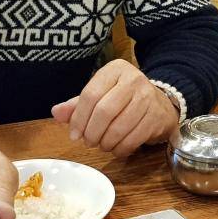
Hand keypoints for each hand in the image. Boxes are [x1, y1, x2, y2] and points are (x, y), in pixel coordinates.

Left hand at [50, 59, 178, 156]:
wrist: (161, 104)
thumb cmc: (123, 99)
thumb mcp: (100, 95)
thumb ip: (77, 104)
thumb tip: (56, 112)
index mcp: (115, 69)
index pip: (90, 95)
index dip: (78, 119)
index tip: (74, 134)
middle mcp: (133, 79)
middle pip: (104, 111)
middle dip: (92, 133)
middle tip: (88, 142)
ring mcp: (148, 98)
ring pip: (118, 127)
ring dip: (105, 143)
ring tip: (101, 145)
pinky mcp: (157, 117)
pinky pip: (133, 139)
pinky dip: (120, 149)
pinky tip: (116, 149)